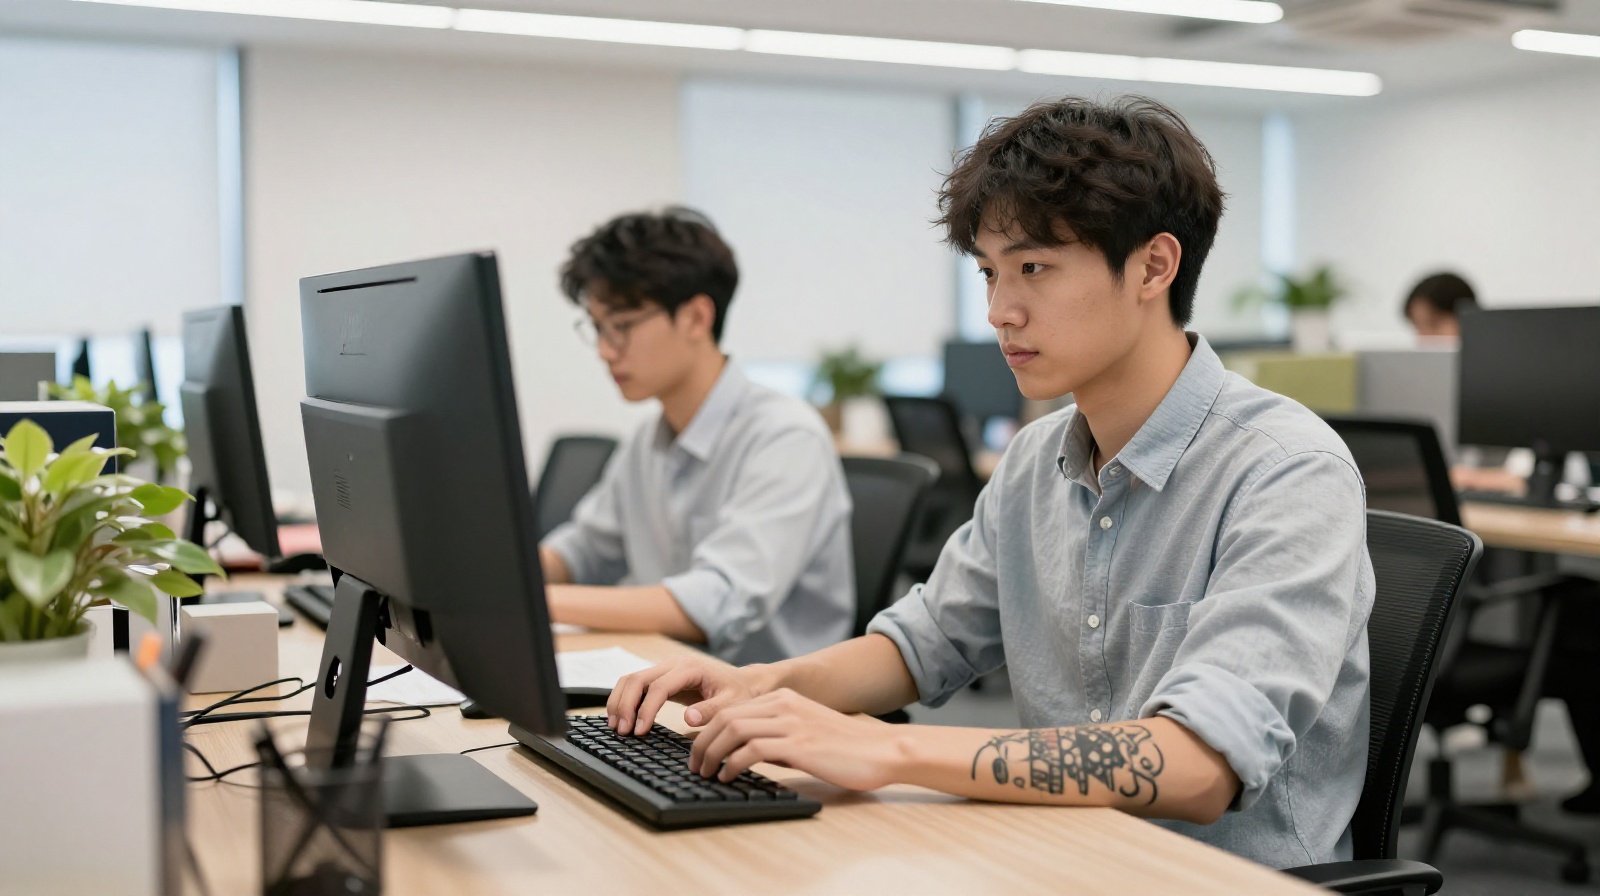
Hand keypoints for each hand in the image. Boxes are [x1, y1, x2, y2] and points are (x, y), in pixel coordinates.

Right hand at [607, 655, 761, 736]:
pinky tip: (622, 718)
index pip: (657, 687)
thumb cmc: (738, 693)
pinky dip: (624, 700)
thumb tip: (688, 718)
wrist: (743, 682)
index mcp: (689, 668)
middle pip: (637, 679)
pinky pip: (636, 685)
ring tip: (615, 727)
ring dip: (619, 702)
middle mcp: (673, 664)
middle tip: (621, 732)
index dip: (645, 710)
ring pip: (631, 680)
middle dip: (625, 705)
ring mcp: (665, 668)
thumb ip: (710, 710)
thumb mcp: (731, 704)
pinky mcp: (661, 677)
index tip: (639, 731)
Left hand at [687, 688, 902, 791]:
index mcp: (784, 699)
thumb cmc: (847, 749)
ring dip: (712, 754)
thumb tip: (743, 756)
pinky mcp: (799, 745)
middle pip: (725, 717)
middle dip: (701, 743)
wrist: (882, 750)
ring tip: (705, 773)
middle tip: (694, 766)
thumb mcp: (805, 733)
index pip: (731, 709)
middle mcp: (784, 705)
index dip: (706, 730)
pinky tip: (728, 777)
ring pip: (733, 730)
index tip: (697, 751)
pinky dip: (732, 764)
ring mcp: (791, 723)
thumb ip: (776, 738)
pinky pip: (752, 750)